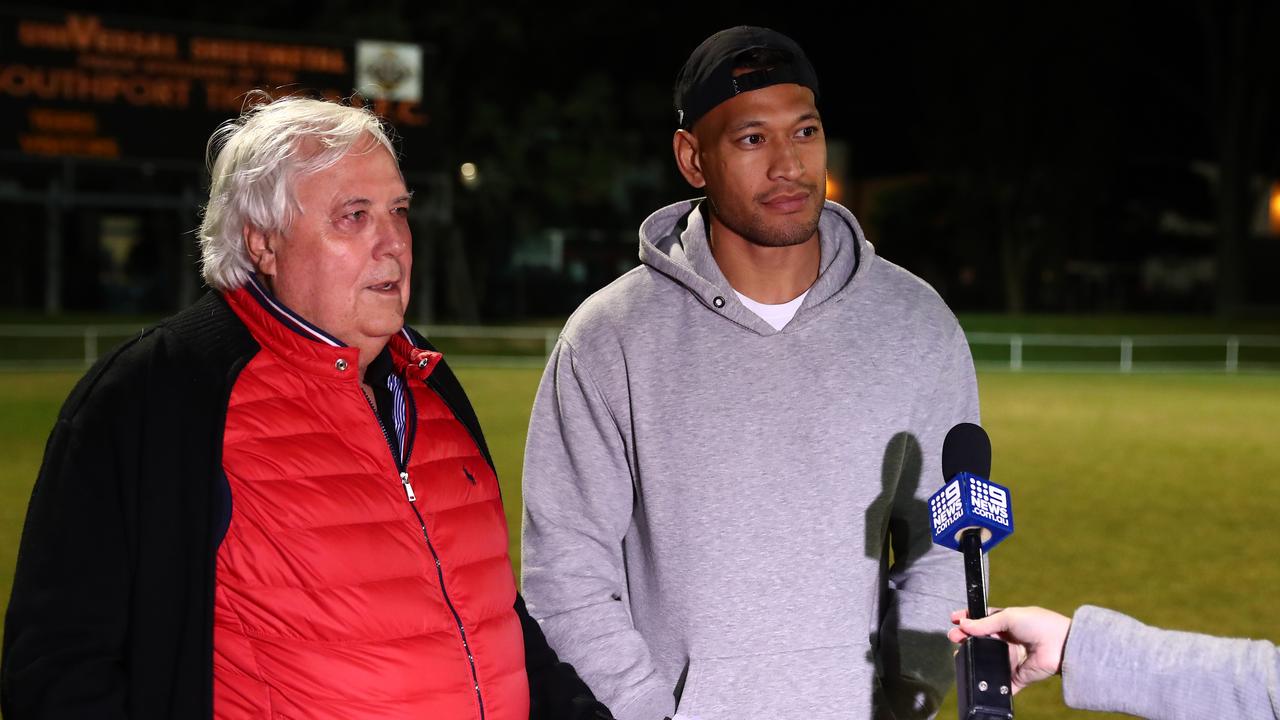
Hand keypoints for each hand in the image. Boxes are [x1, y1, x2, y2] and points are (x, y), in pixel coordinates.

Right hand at [947, 606, 1071, 693]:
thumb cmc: (1039, 624)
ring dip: (973, 658)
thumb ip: (985, 623)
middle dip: (965, 638)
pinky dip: (989, 682)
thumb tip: (964, 624)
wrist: (1061, 646)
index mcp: (1006, 623)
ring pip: (987, 661)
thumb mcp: (1009, 616)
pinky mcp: (1015, 676)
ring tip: (960, 655)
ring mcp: (1011, 659)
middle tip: (953, 637)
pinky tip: (975, 676)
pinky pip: (1000, 681)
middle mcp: (1007, 641)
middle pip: (981, 640)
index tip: (954, 619)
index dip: (968, 619)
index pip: (982, 620)